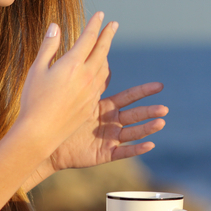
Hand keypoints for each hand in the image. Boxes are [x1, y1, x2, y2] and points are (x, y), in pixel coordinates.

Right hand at [15, 12, 120, 160]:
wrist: (40, 132)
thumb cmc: (33, 99)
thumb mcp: (37, 69)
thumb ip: (48, 46)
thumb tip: (55, 26)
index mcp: (73, 64)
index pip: (88, 38)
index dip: (95, 25)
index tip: (101, 15)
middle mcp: (87, 76)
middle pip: (102, 50)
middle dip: (108, 35)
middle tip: (114, 24)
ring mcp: (91, 91)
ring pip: (104, 67)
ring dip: (106, 54)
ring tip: (104, 47)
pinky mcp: (91, 104)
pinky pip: (101, 83)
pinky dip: (103, 72)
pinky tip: (100, 72)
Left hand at [47, 81, 167, 173]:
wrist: (45, 141)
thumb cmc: (58, 117)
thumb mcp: (75, 95)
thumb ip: (88, 79)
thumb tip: (96, 55)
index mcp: (105, 107)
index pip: (128, 97)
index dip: (144, 91)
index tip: (160, 85)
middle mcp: (111, 122)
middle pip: (134, 115)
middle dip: (150, 111)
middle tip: (165, 108)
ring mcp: (109, 139)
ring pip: (132, 133)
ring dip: (147, 128)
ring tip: (161, 123)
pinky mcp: (104, 154)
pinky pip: (123, 152)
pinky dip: (137, 149)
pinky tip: (150, 145)